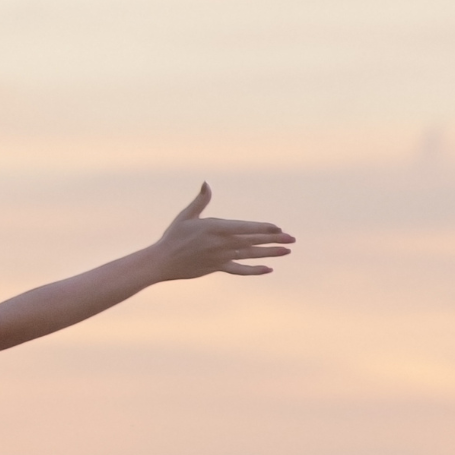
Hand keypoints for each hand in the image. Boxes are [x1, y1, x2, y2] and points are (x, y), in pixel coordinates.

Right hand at [150, 183, 294, 279]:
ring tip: (287, 251)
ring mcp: (221, 257)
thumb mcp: (186, 216)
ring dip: (269, 253)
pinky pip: (239, 270)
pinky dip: (254, 270)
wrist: (162, 261)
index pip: (245, 228)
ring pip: (250, 255)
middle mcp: (221, 244)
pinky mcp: (218, 268)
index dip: (263, 228)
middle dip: (273, 240)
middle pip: (252, 241)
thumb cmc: (173, 236)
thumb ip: (200, 200)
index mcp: (215, 228)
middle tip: (292, 239)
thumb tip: (207, 183)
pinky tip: (268, 269)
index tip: (278, 228)